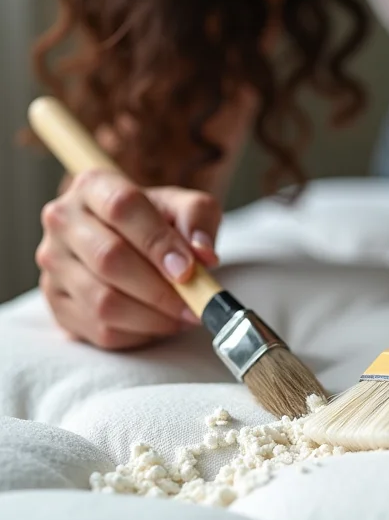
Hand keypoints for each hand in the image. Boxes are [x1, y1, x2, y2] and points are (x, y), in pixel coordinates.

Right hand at [36, 171, 221, 349]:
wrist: (132, 240)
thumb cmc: (158, 220)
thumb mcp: (185, 207)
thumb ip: (198, 220)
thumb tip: (203, 255)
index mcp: (93, 186)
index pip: (122, 208)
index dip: (158, 242)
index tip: (188, 270)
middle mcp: (63, 221)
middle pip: (109, 259)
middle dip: (160, 288)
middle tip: (195, 302)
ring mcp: (54, 264)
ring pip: (103, 302)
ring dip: (153, 316)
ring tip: (184, 315)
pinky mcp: (57, 303)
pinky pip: (100, 330)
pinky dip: (139, 334)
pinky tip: (161, 323)